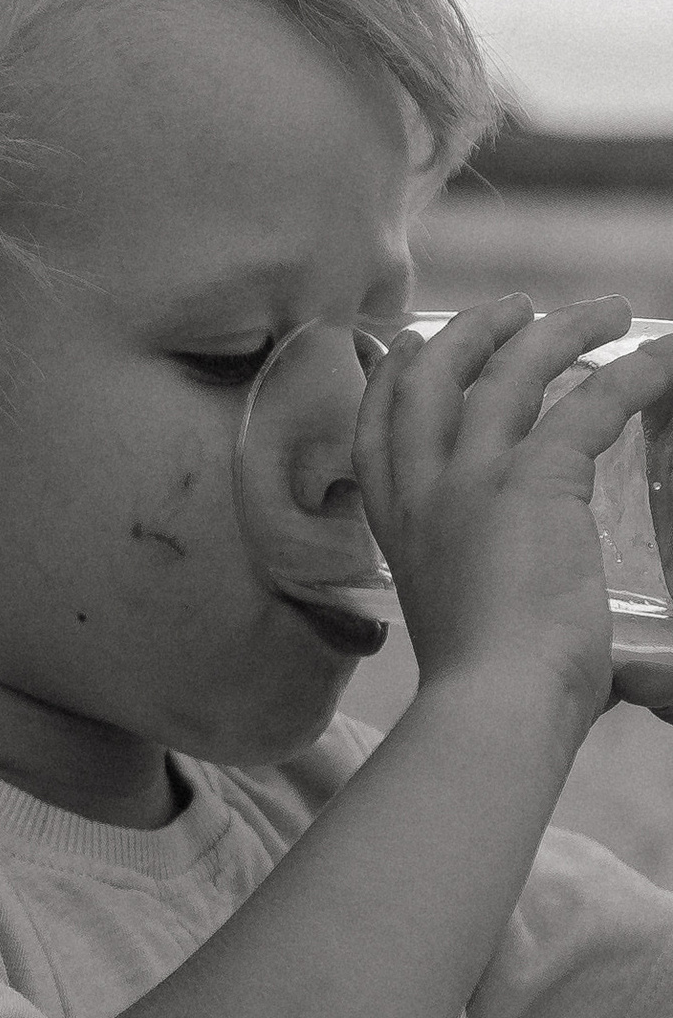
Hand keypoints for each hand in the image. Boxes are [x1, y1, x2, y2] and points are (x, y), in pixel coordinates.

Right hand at [356, 297, 672, 734]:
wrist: (494, 706)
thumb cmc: (490, 695)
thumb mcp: (467, 628)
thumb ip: (494, 605)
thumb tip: (578, 647)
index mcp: (397, 530)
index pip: (374, 432)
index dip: (392, 379)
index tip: (414, 347)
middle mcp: (421, 494)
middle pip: (429, 380)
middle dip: (470, 334)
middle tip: (514, 311)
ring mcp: (471, 482)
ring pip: (508, 372)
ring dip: (558, 331)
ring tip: (604, 313)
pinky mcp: (533, 482)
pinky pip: (589, 402)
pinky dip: (632, 373)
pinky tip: (660, 360)